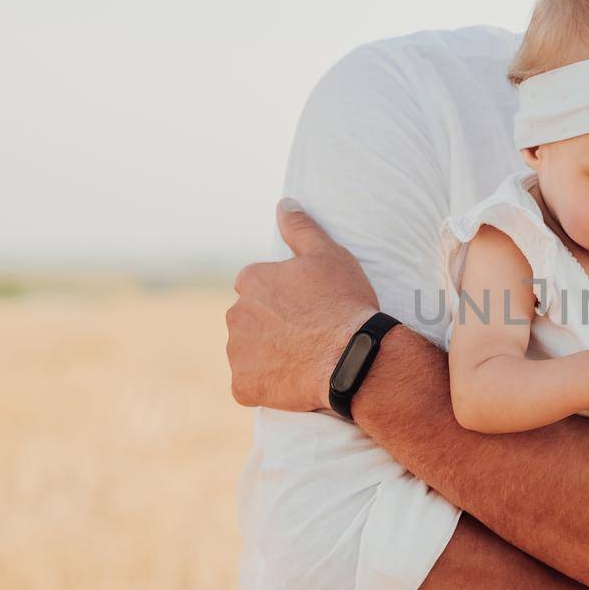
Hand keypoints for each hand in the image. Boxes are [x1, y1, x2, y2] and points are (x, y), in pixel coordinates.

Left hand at [226, 199, 380, 412]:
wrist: (352, 357)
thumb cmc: (344, 303)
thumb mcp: (329, 255)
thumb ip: (301, 228)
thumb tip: (284, 203)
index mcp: (251, 281)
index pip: (257, 287)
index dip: (284, 299)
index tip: (307, 309)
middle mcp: (235, 314)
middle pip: (250, 320)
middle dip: (271, 327)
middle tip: (308, 335)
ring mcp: (237, 353)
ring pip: (248, 353)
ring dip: (268, 356)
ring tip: (304, 359)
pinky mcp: (243, 386)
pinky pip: (249, 386)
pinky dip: (266, 386)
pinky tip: (293, 382)